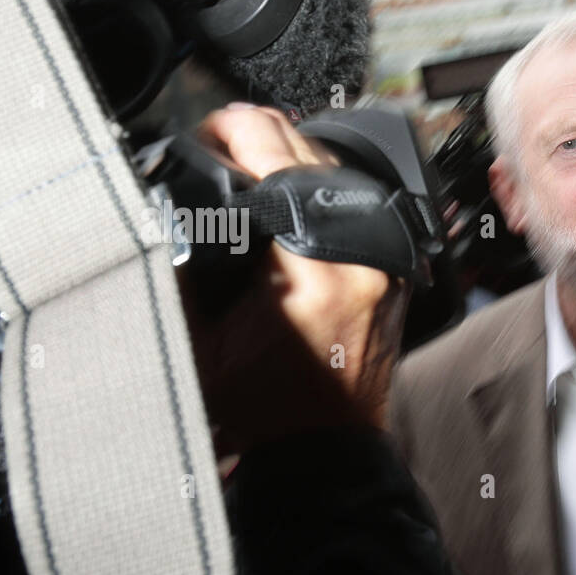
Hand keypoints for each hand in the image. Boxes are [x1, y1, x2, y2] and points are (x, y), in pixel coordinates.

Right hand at [184, 104, 408, 455]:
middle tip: (224, 141)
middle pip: (314, 157)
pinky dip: (326, 190)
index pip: (276, 159)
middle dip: (263, 137)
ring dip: (296, 159)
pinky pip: (361, 206)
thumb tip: (179, 200)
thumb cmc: (268, 407)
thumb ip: (189, 262)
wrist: (323, 445)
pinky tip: (295, 193)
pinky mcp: (396, 270)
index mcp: (316, 265)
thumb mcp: (203, 336)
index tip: (209, 129)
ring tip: (254, 161)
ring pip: (343, 175)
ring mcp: (388, 261)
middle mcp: (364, 255)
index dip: (234, 130)